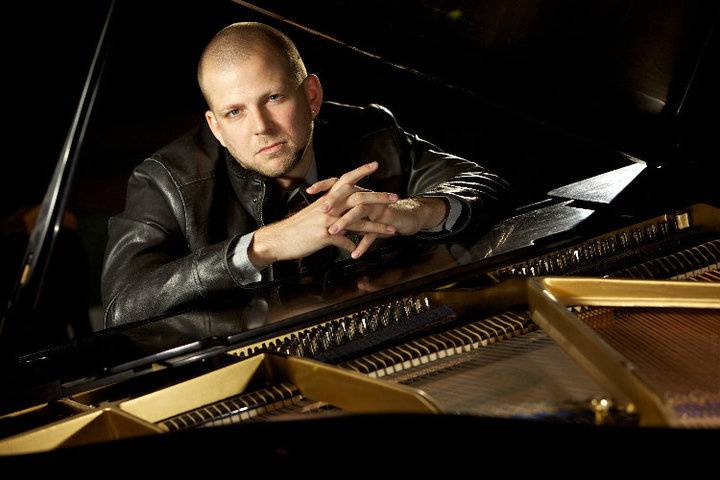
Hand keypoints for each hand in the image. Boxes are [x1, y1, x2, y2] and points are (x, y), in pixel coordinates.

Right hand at [248, 163, 397, 266]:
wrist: (278, 239)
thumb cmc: (295, 228)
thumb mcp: (312, 216)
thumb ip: (328, 213)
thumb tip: (338, 214)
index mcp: (326, 199)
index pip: (345, 180)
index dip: (360, 171)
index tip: (375, 165)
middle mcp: (328, 207)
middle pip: (358, 198)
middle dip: (379, 198)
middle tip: (395, 197)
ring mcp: (327, 220)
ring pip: (358, 221)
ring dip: (376, 226)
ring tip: (391, 230)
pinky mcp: (325, 236)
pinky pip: (346, 241)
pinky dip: (354, 247)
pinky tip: (359, 251)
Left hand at [308, 163, 448, 257]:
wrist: (405, 218)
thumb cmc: (378, 215)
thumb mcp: (359, 210)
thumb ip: (343, 210)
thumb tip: (321, 213)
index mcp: (358, 191)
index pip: (339, 184)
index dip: (325, 185)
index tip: (309, 190)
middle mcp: (367, 197)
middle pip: (349, 194)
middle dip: (335, 201)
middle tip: (321, 210)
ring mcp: (377, 208)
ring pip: (360, 212)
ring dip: (346, 222)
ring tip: (334, 232)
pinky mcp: (386, 220)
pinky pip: (373, 233)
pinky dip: (363, 244)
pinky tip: (354, 254)